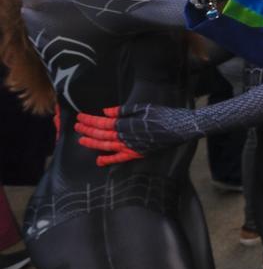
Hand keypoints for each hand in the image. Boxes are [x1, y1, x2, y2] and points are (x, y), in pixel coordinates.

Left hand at [76, 104, 202, 164]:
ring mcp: (131, 147)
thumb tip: (106, 113)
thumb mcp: (143, 107)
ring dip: (92, 143)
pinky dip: (109, 160)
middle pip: (101, 134)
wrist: (180, 128)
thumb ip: (123, 111)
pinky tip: (99, 160)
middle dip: (87, 130)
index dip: (90, 120)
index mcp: (126, 123)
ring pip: (106, 146)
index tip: (80, 117)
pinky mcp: (137, 153)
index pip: (102, 123)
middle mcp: (126, 137)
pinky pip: (120, 158)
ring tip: (81, 140)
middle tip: (76, 127)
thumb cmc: (164, 115)